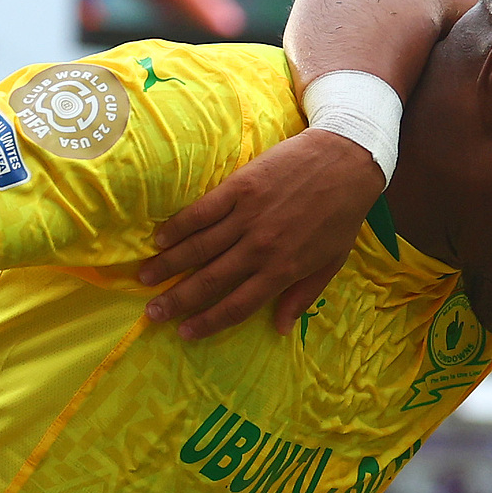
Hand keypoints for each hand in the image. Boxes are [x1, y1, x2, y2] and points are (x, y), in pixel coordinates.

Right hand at [139, 129, 383, 339]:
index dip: (208, 321)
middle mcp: (260, 247)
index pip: (237, 304)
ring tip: (144, 278)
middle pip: (210, 280)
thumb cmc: (342, 214)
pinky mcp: (240, 187)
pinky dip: (178, 226)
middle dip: (177, 299)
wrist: (347, 160)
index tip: (184, 332)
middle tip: (151, 313)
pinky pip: (202, 211)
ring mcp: (248, 216)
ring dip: (168, 264)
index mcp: (282, 269)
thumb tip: (279, 329)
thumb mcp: (331, 262)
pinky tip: (159, 239)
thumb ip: (303, 296)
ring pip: (199, 247)